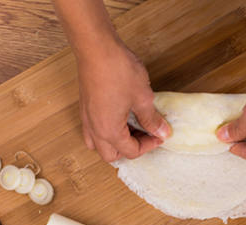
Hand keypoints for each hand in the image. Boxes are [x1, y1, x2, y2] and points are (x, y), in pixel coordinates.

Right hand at [76, 41, 170, 161]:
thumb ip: (152, 119)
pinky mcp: (84, 107)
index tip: (160, 134)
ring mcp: (87, 118)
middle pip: (111, 155)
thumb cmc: (118, 70)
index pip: (131, 152)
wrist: (96, 48)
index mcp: (109, 132)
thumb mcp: (143, 97)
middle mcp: (94, 129)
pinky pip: (93, 130)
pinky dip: (106, 130)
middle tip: (145, 135)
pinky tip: (120, 116)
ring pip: (98, 144)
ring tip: (132, 127)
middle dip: (130, 149)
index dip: (149, 145)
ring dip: (115, 142)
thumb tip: (162, 132)